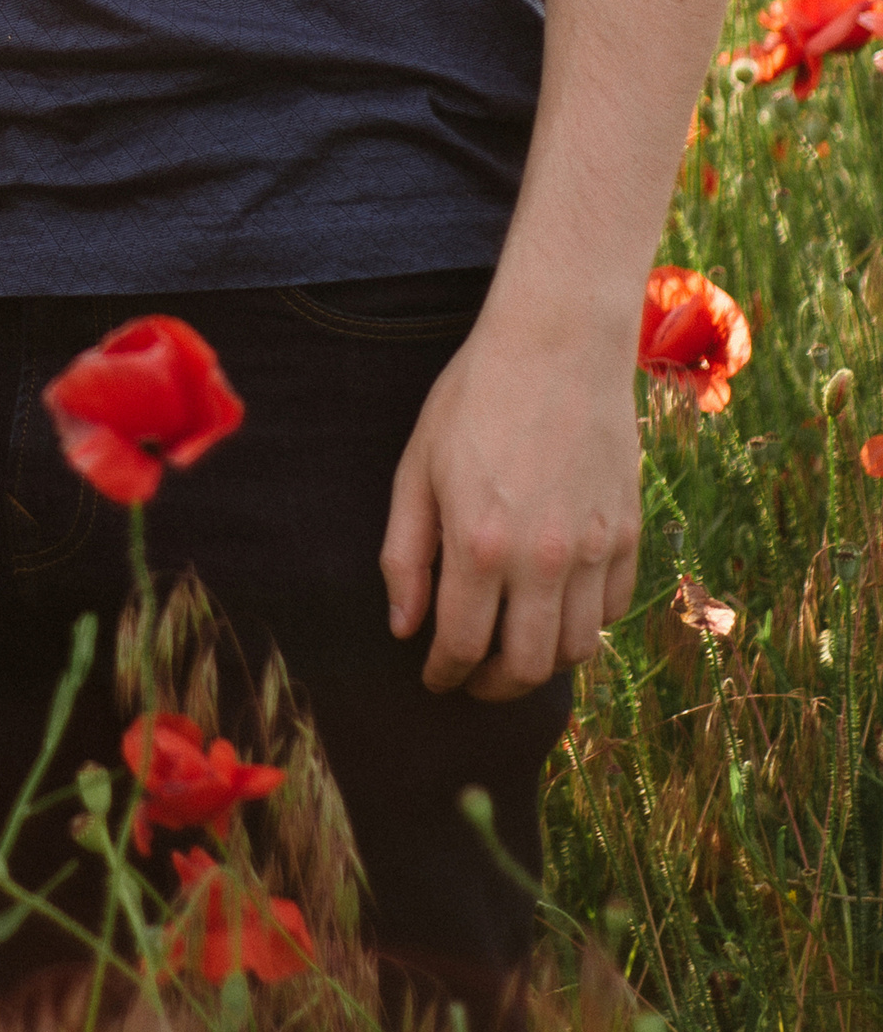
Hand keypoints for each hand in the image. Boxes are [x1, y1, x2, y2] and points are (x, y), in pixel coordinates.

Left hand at [380, 314, 641, 698]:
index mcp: (479, 544)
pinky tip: (558, 610)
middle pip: (525, 668)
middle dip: (492, 687)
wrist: (557, 343)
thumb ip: (405, 553)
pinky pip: (614, 609)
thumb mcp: (417, 466)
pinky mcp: (627, 532)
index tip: (434, 679)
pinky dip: (587, 625)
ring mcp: (593, 548)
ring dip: (542, 664)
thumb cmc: (475, 397)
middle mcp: (542, 560)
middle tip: (473, 679)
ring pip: (576, 649)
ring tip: (514, 650)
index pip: (460, 645)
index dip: (443, 674)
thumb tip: (403, 627)